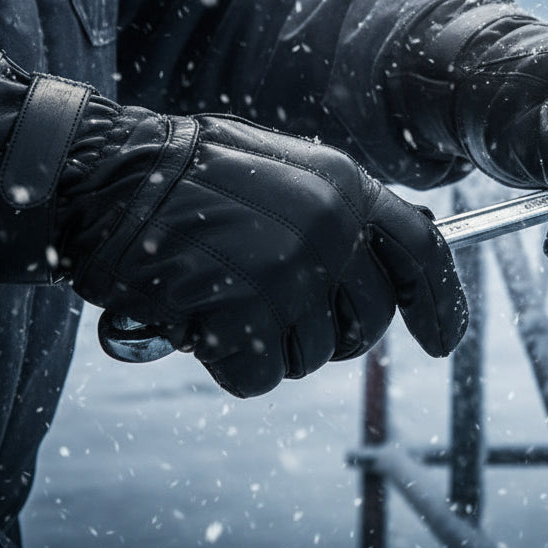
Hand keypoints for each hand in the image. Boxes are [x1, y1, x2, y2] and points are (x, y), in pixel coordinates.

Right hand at [0, 49, 465, 396]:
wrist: (104, 176)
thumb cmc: (180, 176)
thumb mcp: (277, 171)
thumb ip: (328, 214)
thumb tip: (363, 272)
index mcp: (344, 184)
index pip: (422, 250)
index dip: (438, 302)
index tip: (443, 340)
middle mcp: (331, 228)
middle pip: (368, 320)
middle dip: (330, 334)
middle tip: (276, 318)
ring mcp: (292, 272)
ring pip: (312, 355)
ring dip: (268, 344)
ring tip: (222, 298)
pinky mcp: (247, 315)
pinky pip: (258, 376)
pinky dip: (226, 363)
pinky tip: (197, 320)